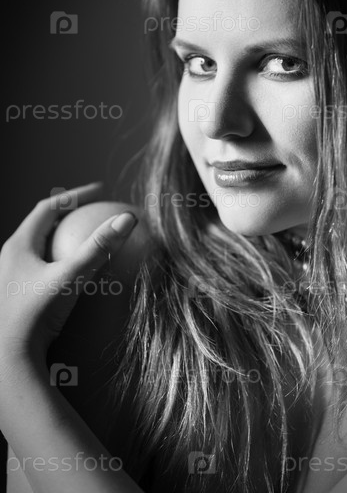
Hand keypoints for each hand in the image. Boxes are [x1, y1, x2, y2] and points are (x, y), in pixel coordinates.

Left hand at [0, 182, 137, 362]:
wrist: (10, 362)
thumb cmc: (35, 316)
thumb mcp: (71, 276)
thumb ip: (100, 246)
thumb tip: (128, 218)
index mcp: (18, 245)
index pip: (48, 207)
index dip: (75, 196)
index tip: (99, 191)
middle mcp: (9, 258)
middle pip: (41, 225)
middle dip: (68, 214)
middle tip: (93, 211)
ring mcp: (10, 279)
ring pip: (39, 248)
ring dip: (62, 239)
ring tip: (85, 241)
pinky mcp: (16, 298)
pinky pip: (40, 269)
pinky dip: (60, 263)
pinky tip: (77, 278)